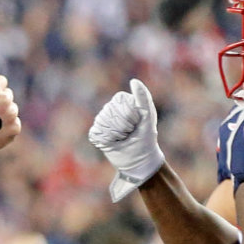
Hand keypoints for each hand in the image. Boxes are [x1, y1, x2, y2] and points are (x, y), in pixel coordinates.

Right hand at [88, 78, 164, 201]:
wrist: (139, 163)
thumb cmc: (146, 139)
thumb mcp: (148, 118)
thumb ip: (144, 98)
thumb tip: (133, 81)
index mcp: (126, 103)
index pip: (118, 101)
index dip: (126, 113)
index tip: (135, 124)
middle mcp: (114, 110)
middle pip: (108, 111)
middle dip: (120, 125)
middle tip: (129, 134)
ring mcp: (105, 122)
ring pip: (101, 121)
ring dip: (113, 133)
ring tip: (122, 139)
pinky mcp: (99, 134)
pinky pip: (95, 132)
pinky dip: (104, 139)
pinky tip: (113, 143)